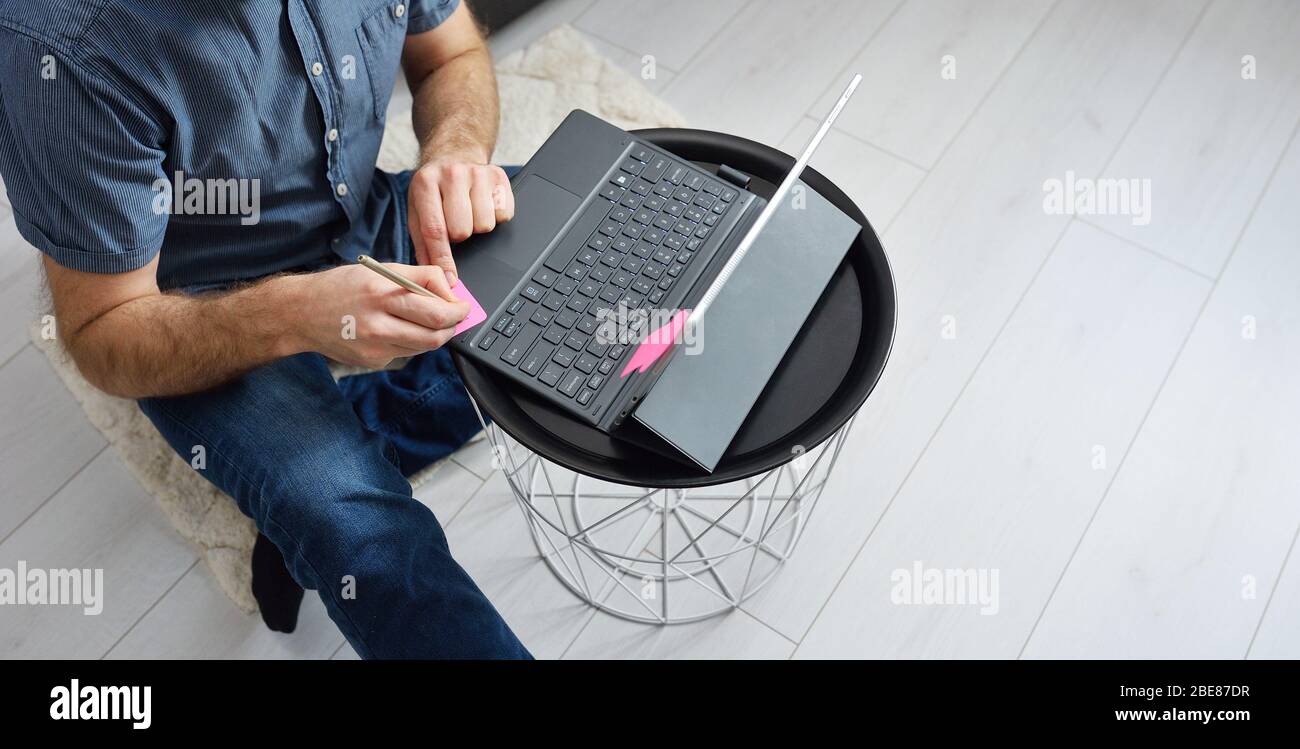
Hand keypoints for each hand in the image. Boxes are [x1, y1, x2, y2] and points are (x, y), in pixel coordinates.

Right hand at [285, 263, 469, 368]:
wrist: (300, 314)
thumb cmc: (340, 287)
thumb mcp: (379, 270)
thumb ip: (419, 276)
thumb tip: (451, 286)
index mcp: (382, 294)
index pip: (437, 309)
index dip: (458, 308)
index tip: (462, 304)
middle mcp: (379, 324)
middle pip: (436, 334)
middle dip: (454, 325)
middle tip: (457, 316)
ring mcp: (376, 347)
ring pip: (425, 346)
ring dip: (435, 334)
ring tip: (428, 320)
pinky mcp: (373, 361)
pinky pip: (405, 352)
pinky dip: (411, 341)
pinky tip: (396, 329)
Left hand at [407, 153, 514, 284]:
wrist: (454, 153)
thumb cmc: (434, 188)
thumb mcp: (418, 210)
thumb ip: (423, 244)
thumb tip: (438, 275)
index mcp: (426, 183)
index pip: (435, 230)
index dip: (443, 259)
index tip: (450, 280)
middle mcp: (452, 174)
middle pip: (463, 230)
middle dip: (460, 235)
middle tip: (456, 224)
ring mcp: (478, 173)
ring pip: (485, 224)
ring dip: (478, 226)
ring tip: (469, 212)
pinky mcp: (499, 176)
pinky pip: (504, 214)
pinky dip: (495, 216)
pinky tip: (483, 204)